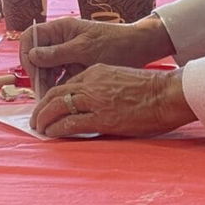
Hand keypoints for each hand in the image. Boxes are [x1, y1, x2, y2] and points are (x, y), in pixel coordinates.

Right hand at [19, 16, 173, 96]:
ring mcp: (67, 54)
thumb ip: (57, 53)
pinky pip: (59, 77)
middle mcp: (60, 40)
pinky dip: (57, 87)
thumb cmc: (114, 44)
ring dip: (45, 83)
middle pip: (36, 56)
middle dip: (36, 74)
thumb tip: (32, 55)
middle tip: (41, 94)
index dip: (26, 54)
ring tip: (49, 100)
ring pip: (46, 69)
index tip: (32, 73)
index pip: (31, 37)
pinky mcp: (75, 66)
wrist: (139, 49)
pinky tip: (59, 98)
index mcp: (60, 29)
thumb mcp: (85, 49)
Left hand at [30, 65, 195, 138]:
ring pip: (57, 107)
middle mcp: (91, 82)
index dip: (53, 96)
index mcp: (96, 71)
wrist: (167, 94)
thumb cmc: (151, 89)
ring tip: (39, 128)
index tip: (48, 106)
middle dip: (41, 107)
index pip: (66, 83)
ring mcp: (95, 100)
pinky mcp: (101, 118)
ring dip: (44, 118)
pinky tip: (51, 134)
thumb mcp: (120, 77)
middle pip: (55, 93)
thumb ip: (103, 87)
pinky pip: (70, 123)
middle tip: (36, 119)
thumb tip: (93, 102)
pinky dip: (57, 128)